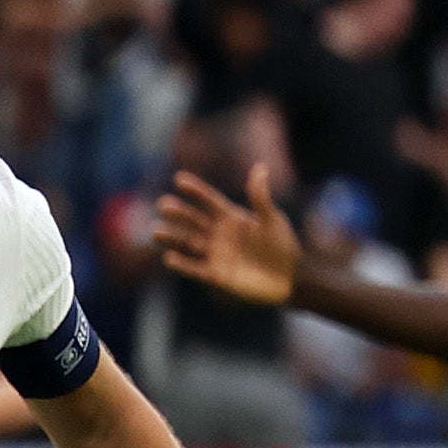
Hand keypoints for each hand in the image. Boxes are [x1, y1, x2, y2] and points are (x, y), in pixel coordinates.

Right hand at [156, 166, 298, 307]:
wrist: (290, 278)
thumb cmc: (284, 246)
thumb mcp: (272, 219)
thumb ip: (260, 197)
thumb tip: (259, 169)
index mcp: (232, 218)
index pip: (210, 201)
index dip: (196, 191)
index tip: (179, 179)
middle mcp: (220, 235)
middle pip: (194, 221)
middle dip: (179, 213)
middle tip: (163, 204)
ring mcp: (216, 255)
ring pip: (188, 243)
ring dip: (173, 237)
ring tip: (156, 231)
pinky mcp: (216, 275)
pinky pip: (195, 269)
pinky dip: (182, 264)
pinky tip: (169, 258)